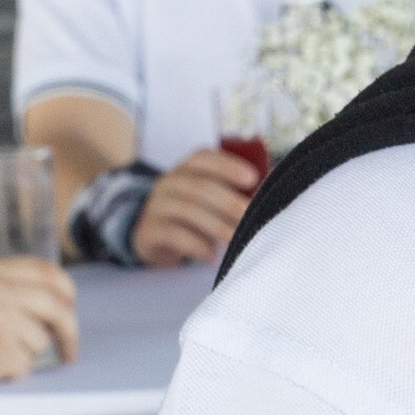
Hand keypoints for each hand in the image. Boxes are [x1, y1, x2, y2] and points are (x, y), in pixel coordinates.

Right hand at [0, 258, 78, 394]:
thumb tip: (45, 305)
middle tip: (69, 353)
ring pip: (40, 342)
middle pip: (56, 308)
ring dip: (22, 357)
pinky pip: (23, 367)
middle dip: (69, 334)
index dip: (66, 294)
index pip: (48, 273)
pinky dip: (6, 374)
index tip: (69, 312)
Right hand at [136, 146, 261, 265]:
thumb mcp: (208, 199)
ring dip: (217, 226)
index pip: (204, 158)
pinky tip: (212, 256)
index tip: (253, 178)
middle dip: (229, 201)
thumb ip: (232, 194)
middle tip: (250, 216)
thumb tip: (265, 198)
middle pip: (199, 186)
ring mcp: (157, 206)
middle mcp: (169, 182)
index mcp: (186, 168)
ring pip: (188, 211)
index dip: (228, 166)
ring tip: (236, 239)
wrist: (153, 235)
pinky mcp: (149, 230)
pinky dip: (197, 246)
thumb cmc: (194, 214)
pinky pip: (174, 235)